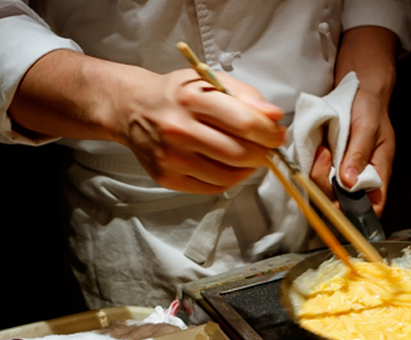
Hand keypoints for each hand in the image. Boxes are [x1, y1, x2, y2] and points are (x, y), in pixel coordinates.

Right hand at [120, 69, 285, 193]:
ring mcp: (171, 158)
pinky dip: (230, 178)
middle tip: (266, 147)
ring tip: (247, 155)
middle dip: (263, 153)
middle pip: (240, 154)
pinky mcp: (168, 178)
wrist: (132, 109)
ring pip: (230, 175)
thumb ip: (246, 96)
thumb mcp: (209, 81)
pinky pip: (214, 187)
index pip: (244, 123)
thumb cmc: (177, 94)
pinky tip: (227, 165)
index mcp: (191, 99)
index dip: (270, 133)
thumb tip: (274, 117)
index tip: (277, 134)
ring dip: (248, 168)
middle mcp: (178, 129)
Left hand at [308, 87, 394, 216]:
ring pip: (325, 191)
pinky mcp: (327, 166)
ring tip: (322, 148)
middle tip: (325, 154)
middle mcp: (359, 179)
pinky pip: (316, 177)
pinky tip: (317, 149)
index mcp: (378, 174)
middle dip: (327, 185)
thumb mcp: (368, 127)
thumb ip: (359, 154)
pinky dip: (312, 166)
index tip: (338, 204)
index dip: (356, 215)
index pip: (373, 208)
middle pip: (342, 202)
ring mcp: (342, 174)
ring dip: (318, 174)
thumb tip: (348, 182)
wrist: (359, 92)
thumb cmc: (370, 108)